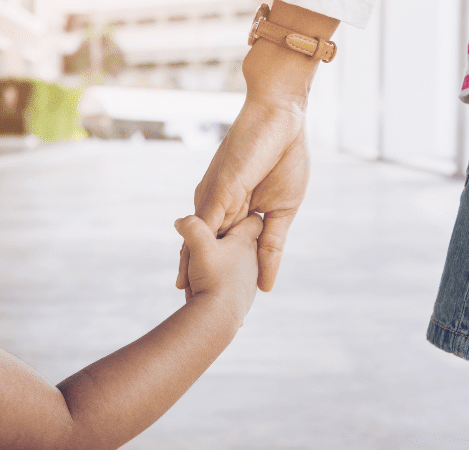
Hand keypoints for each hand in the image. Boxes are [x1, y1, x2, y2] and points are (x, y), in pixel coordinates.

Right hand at [175, 213, 262, 314]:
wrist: (219, 317)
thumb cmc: (212, 278)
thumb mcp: (199, 247)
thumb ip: (191, 228)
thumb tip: (180, 220)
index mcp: (245, 242)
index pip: (254, 221)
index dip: (244, 216)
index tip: (228, 219)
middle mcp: (251, 259)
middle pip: (242, 243)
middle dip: (227, 242)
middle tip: (205, 245)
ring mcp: (248, 279)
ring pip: (235, 264)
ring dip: (221, 264)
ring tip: (201, 270)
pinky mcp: (242, 296)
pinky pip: (231, 283)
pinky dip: (220, 282)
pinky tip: (207, 287)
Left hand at [176, 1, 336, 293]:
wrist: (283, 118)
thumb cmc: (285, 157)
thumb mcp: (282, 211)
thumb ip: (272, 246)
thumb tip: (267, 285)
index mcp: (234, 212)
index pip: (222, 252)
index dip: (217, 277)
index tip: (211, 306)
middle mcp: (217, 207)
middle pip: (200, 251)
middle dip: (195, 280)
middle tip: (187, 313)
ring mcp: (213, 199)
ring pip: (194, 242)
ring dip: (189, 271)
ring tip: (183, 300)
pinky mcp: (216, 190)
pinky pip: (201, 224)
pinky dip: (195, 248)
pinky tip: (188, 273)